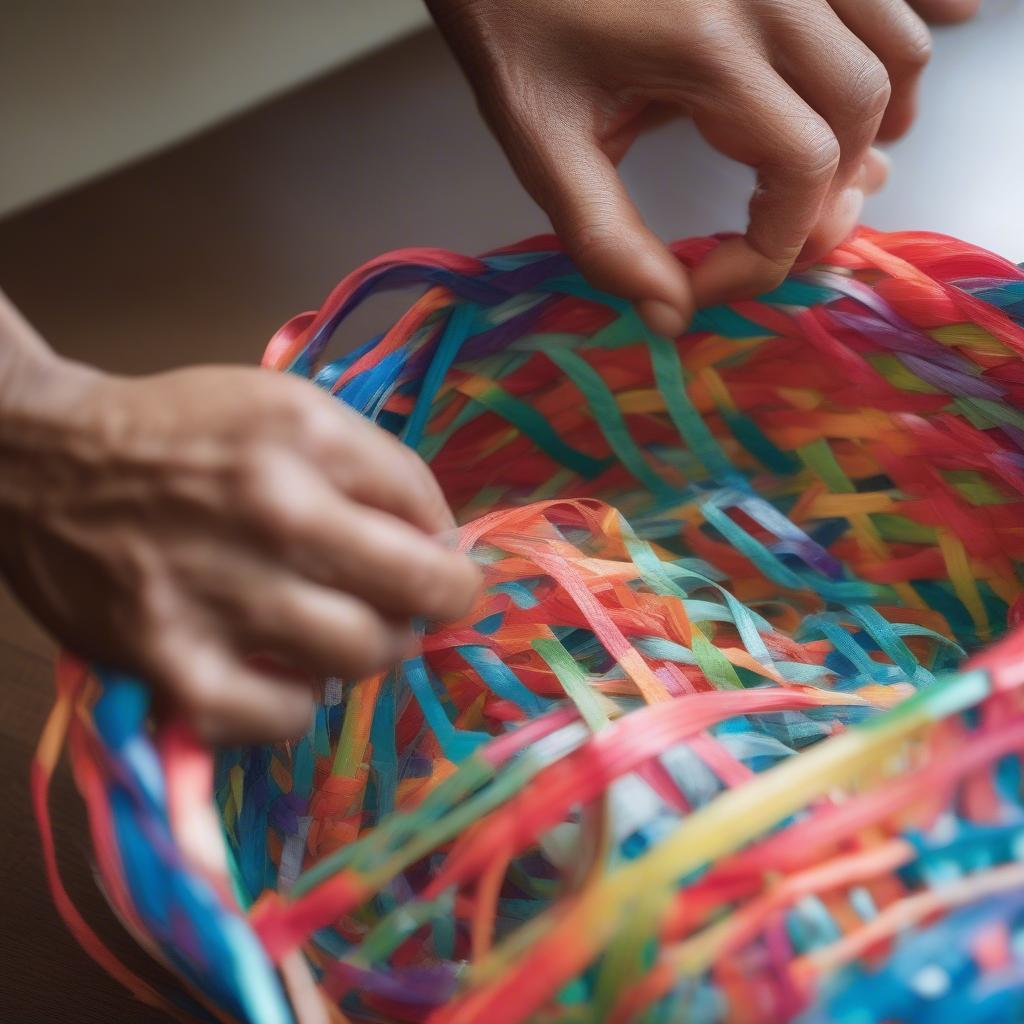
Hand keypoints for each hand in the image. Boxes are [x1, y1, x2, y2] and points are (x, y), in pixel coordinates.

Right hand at [0, 349, 479, 742]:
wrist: (42, 462)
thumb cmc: (180, 435)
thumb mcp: (285, 408)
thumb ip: (373, 465)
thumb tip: (442, 542)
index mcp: (305, 437)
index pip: (428, 509)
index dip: (446, 545)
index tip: (432, 559)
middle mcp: (270, 511)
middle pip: (416, 592)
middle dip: (431, 605)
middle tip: (404, 605)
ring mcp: (219, 593)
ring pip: (362, 657)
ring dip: (368, 652)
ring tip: (336, 630)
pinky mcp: (169, 663)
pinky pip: (282, 717)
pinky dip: (297, 702)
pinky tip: (281, 671)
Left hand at [429, 0, 977, 333]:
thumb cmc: (517, 32)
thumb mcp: (543, 145)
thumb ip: (605, 239)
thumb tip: (671, 318)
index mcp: (710, 50)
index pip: (802, 173)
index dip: (769, 252)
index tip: (710, 282)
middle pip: (861, 116)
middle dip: (825, 196)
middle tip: (773, 236)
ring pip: (895, 49)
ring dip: (874, 123)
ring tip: (830, 170)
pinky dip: (902, 39)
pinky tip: (884, 78)